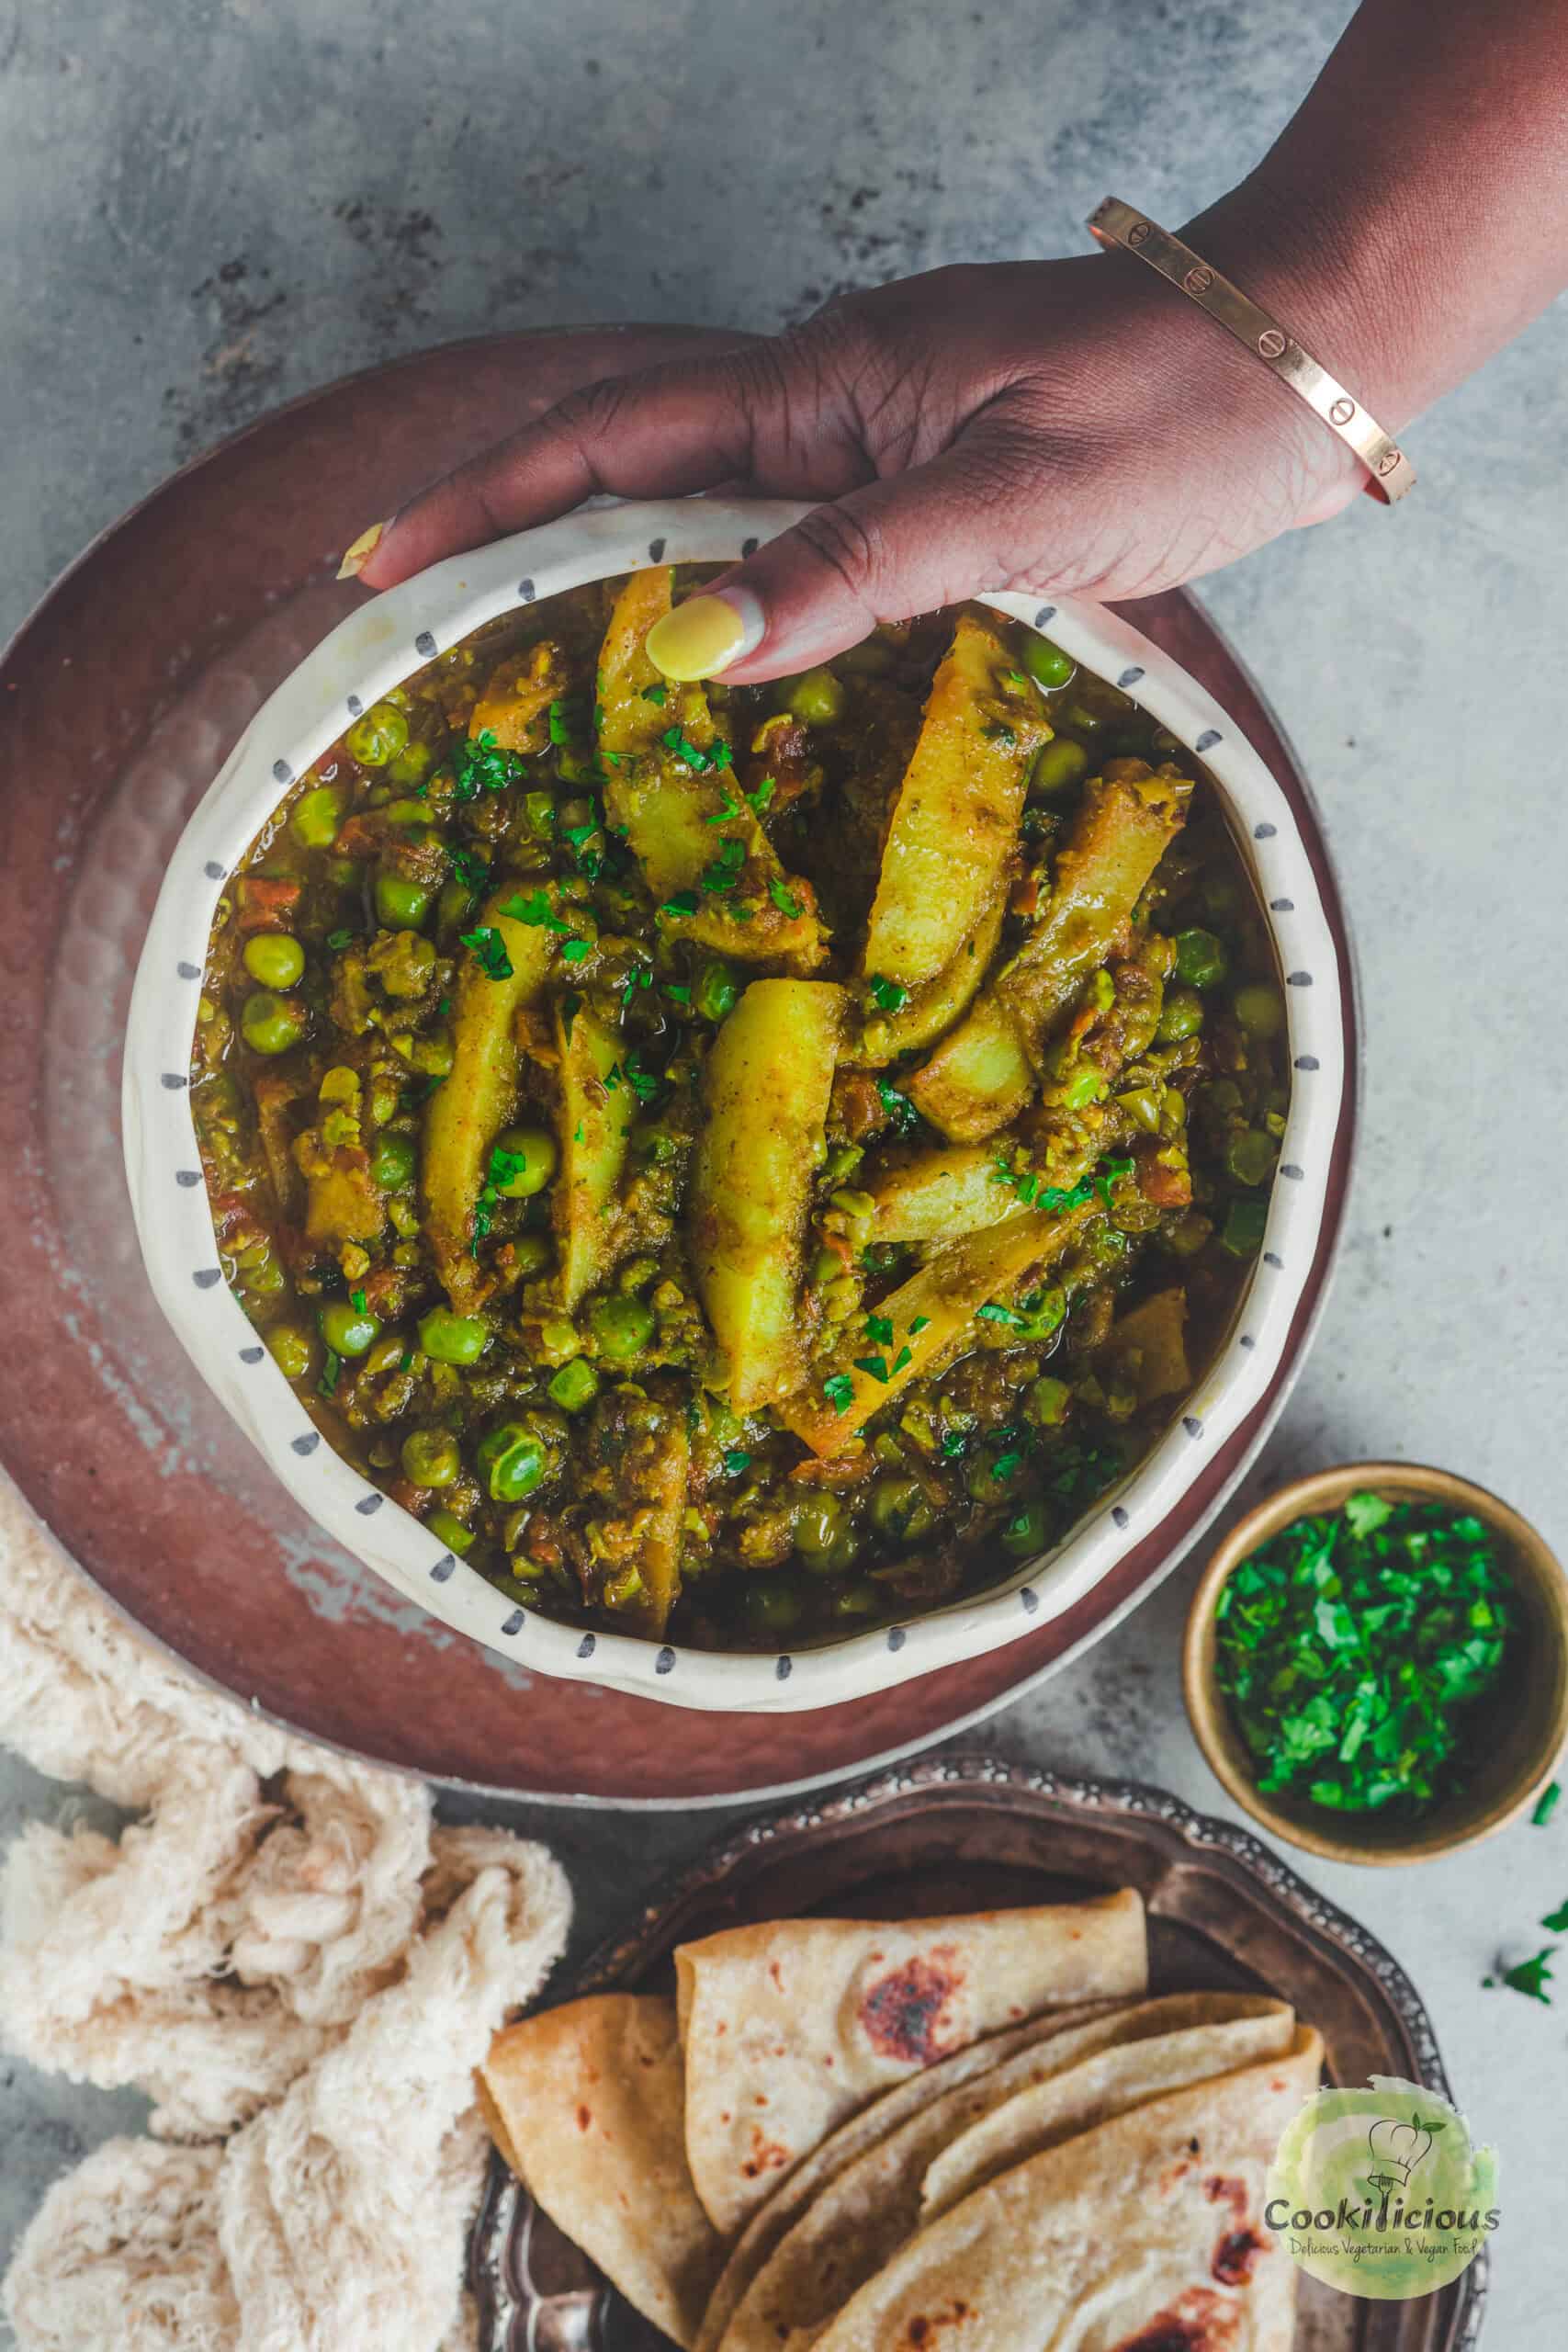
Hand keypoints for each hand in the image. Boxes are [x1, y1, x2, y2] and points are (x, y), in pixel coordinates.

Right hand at [354, 247, 1362, 682]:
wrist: (1304, 365)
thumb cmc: (1180, 411)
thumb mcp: (1012, 499)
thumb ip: (851, 567)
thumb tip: (690, 647)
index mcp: (827, 384)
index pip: (613, 444)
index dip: (487, 504)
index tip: (378, 564)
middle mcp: (830, 408)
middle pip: (632, 478)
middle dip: (511, 547)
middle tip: (409, 638)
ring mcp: (872, 446)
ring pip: (705, 520)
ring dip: (607, 584)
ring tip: (510, 673)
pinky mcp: (922, 489)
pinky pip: (786, 548)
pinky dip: (722, 605)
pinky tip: (698, 667)